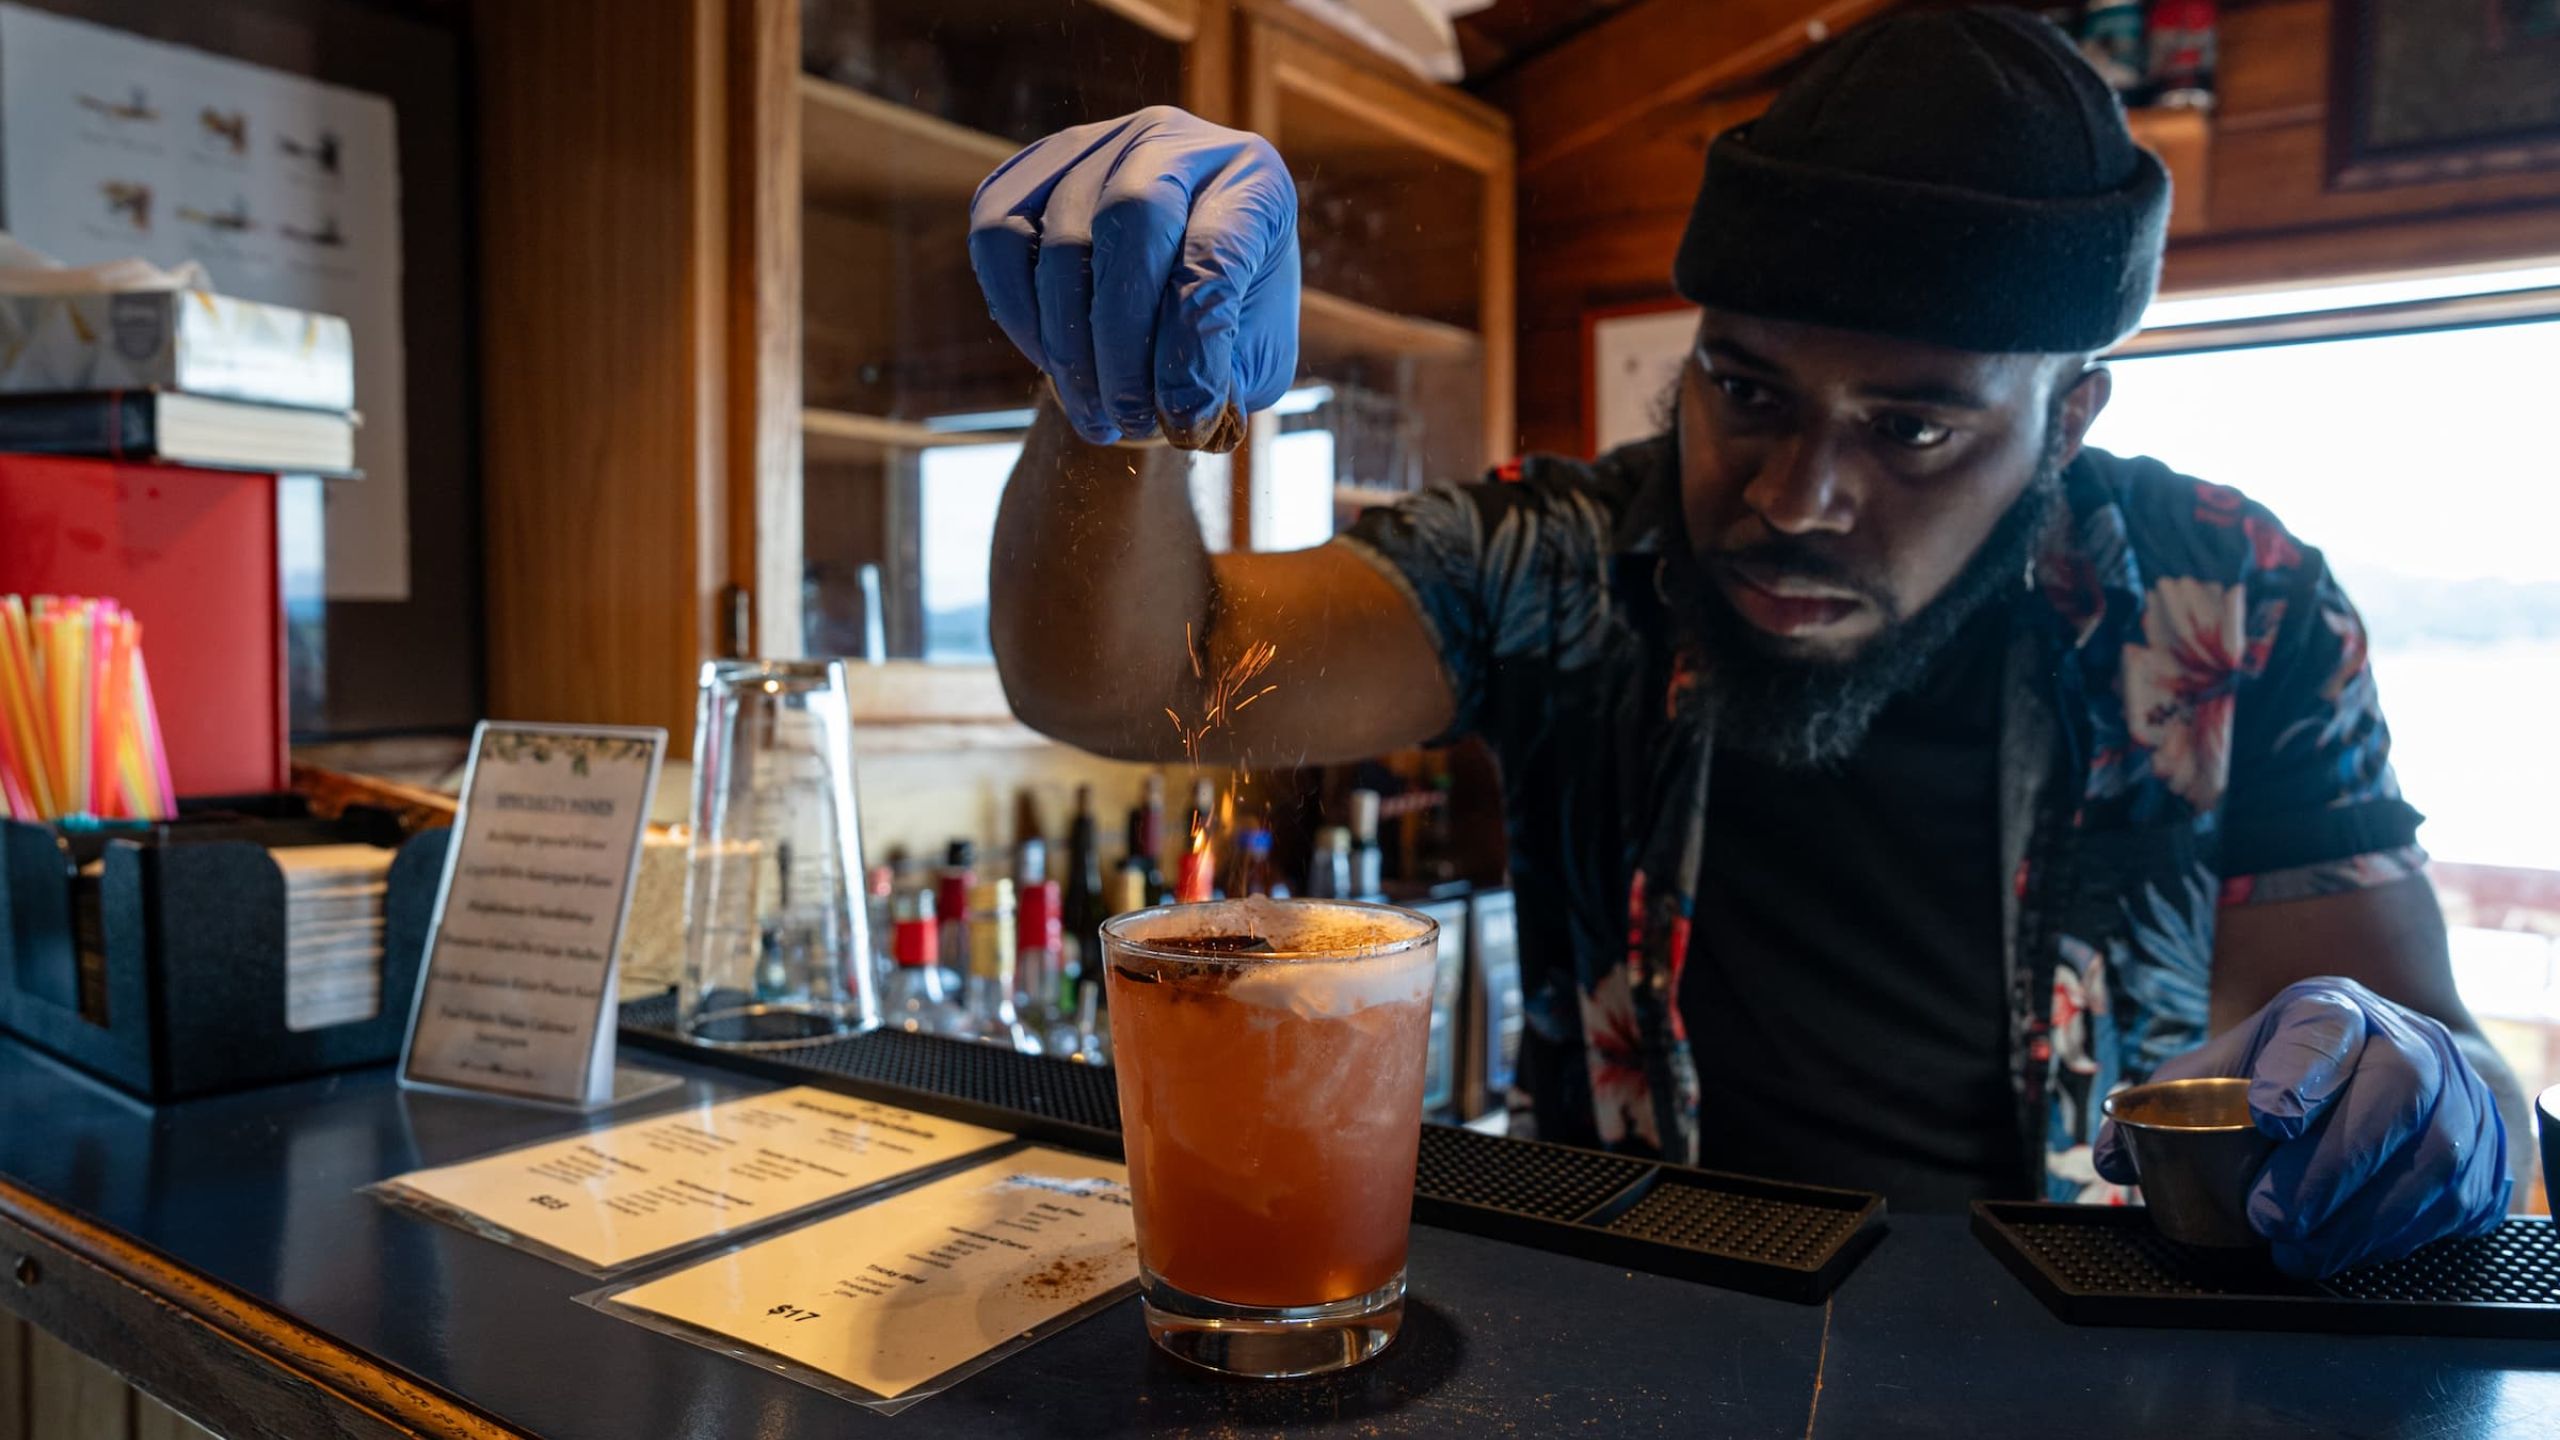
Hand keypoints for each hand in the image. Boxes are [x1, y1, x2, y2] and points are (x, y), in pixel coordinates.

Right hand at [968, 106, 1298, 450]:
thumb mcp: (1255, 351)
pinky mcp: (1028, 170)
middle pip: (1132, 222)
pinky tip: (1053, 362)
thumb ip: (1228, 375)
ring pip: (1060, 240)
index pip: (1213, 253)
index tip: (1183, 421)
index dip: (1191, 349)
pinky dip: (1018, 314)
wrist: (1175, 274)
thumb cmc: (1227, 316)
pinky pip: (998, 238)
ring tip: (1098, 415)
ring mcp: (1093, 145)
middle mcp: (1172, 140)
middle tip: (1129, 422)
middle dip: (1123, 343)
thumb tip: (1179, 404)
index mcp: (1251, 179)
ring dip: (1071, 349)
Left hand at [2093, 977, 2509, 1277]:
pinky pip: (2457, 1198)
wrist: (2401, 1069)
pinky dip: (2399, 1233)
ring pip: (2432, 1155)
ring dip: (2362, 1214)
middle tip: (2272, 1214)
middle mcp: (2408, 1042)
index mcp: (2333, 1010)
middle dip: (2331, 1163)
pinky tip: (2349, 1248)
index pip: (2324, 1028)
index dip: (2299, 1070)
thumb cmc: (2297, 1071)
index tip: (2269, 1114)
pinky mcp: (2488, 1155)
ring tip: (2300, 1248)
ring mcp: (2459, 1097)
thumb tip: (2110, 1157)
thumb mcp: (2228, 1066)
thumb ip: (2163, 1106)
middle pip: (2393, 1092)